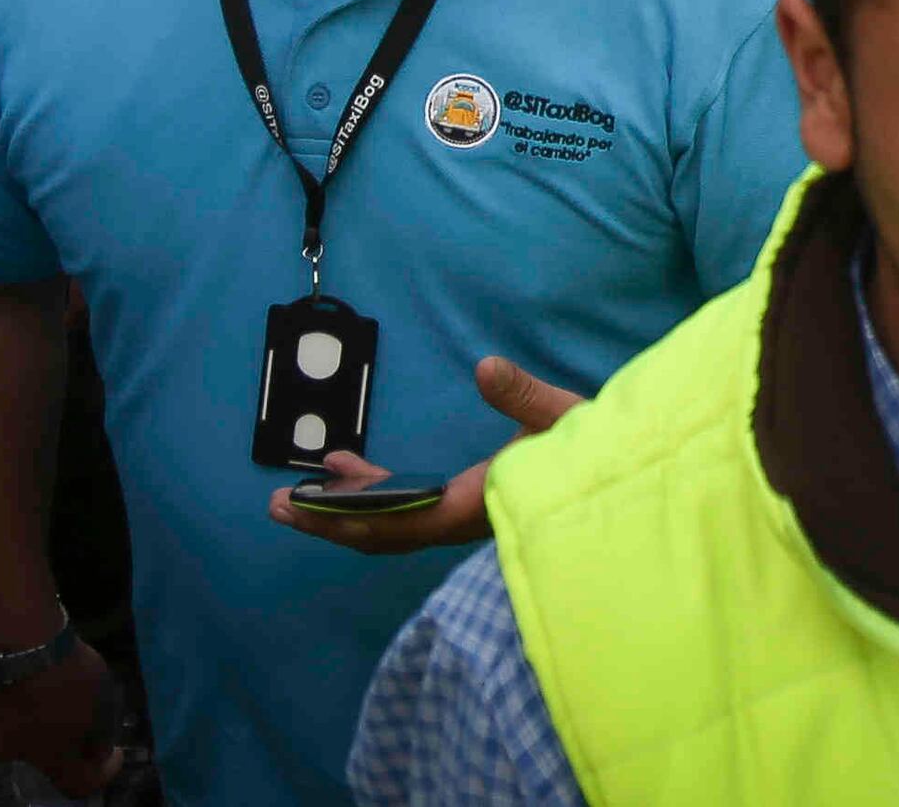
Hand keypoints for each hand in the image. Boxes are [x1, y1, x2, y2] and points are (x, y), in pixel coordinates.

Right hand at [0, 638, 118, 797]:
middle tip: (74, 706)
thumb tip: (96, 745)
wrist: (12, 634)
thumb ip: (97, 728)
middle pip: (40, 752)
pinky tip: (17, 666)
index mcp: (48, 757)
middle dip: (59, 734)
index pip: (77, 786)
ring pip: (12, 725)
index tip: (110, 754)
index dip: (99, 774)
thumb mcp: (101, 697)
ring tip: (42, 680)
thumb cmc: (63, 670)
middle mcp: (11, 751)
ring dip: (29, 711)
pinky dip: (7, 691)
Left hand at [268, 355, 585, 556]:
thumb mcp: (565, 419)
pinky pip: (407, 509)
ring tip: (300, 486)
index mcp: (476, 504)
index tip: (300, 507)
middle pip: (381, 533)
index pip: (397, 521)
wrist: (622, 479)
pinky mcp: (465, 506)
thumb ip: (524, 396)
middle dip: (328, 521)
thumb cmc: (599, 453)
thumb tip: (486, 366)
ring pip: (391, 522)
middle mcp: (461, 520)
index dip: (343, 518)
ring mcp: (461, 517)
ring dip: (345, 507)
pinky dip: (374, 493)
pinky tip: (352, 467)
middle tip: (276, 506)